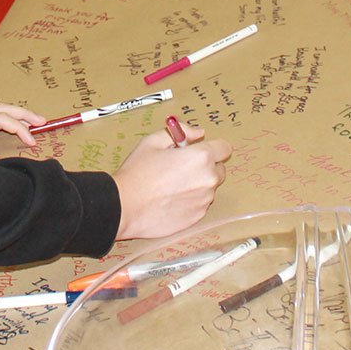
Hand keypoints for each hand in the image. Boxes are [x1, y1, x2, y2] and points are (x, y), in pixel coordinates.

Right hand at [112, 125, 232, 240]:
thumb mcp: (153, 141)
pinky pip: (200, 204)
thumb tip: (198, 133)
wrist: (126, 207)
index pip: (224, 148)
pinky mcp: (198, 217)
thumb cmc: (137, 174)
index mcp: (201, 157)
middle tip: (182, 168)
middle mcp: (208, 179)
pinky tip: (170, 199)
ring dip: (197, 185)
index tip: (202, 149)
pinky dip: (190, 201)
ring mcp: (204, 200)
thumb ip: (181, 132)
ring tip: (171, 186)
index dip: (212, 146)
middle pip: (219, 169)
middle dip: (205, 166)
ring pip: (208, 188)